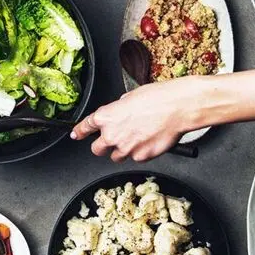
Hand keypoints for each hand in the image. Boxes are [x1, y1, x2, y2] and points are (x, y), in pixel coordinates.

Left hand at [71, 77, 213, 161]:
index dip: (79, 132)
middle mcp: (112, 134)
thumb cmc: (158, 97)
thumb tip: (121, 112)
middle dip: (102, 146)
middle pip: (97, 149)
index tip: (76, 135)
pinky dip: (140, 152)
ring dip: (123, 150)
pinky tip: (149, 140)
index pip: (85, 127)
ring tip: (137, 138)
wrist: (177, 107)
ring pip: (116, 157)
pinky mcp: (141, 157)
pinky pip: (136, 158)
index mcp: (106, 116)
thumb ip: (120, 108)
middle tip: (112, 141)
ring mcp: (126, 148)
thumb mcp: (131, 96)